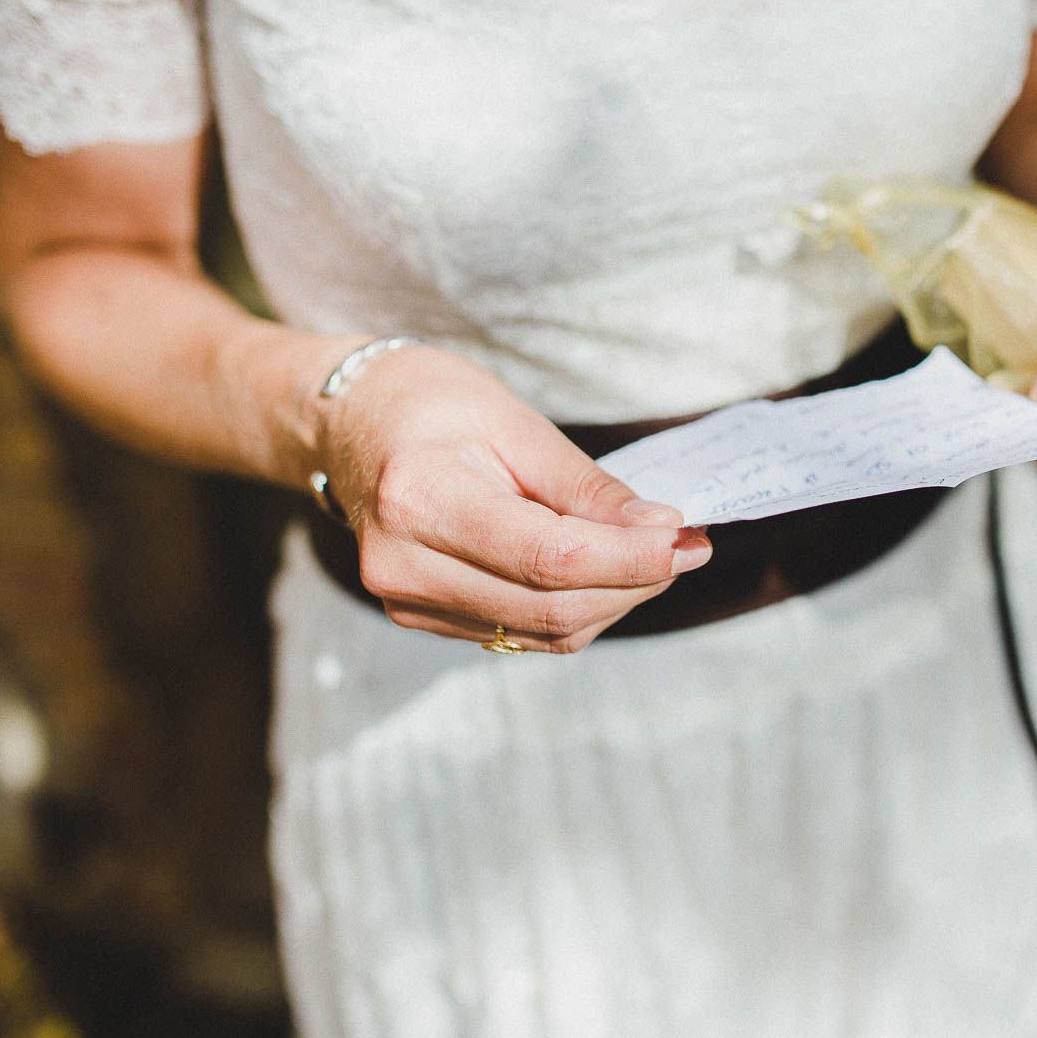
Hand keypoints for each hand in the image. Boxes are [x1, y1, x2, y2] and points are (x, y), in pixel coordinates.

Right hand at [312, 344, 709, 650]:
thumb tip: (661, 531)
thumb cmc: (430, 404)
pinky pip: (521, 633)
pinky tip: (603, 571)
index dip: (630, 558)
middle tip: (689, 545)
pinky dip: (576, 608)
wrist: (347, 424)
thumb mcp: (514, 422)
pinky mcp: (420, 616)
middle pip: (552, 605)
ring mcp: (406, 600)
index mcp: (421, 498)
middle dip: (635, 581)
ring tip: (652, 554)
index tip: (688, 537)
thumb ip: (585, 488)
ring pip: (545, 631)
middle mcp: (404, 564)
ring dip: (614, 599)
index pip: (550, 558)